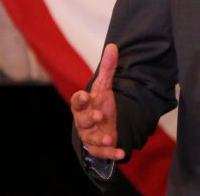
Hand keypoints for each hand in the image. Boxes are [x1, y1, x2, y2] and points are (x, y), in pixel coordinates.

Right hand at [71, 43, 124, 160]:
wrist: (101, 126)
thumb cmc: (99, 104)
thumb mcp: (104, 87)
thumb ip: (108, 68)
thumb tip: (113, 45)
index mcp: (83, 105)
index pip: (76, 101)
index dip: (79, 99)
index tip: (85, 95)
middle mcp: (83, 121)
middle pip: (81, 121)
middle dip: (89, 118)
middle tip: (98, 115)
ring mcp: (89, 135)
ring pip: (90, 138)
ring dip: (99, 138)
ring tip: (109, 137)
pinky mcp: (98, 148)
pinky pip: (102, 153)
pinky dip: (111, 153)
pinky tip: (122, 152)